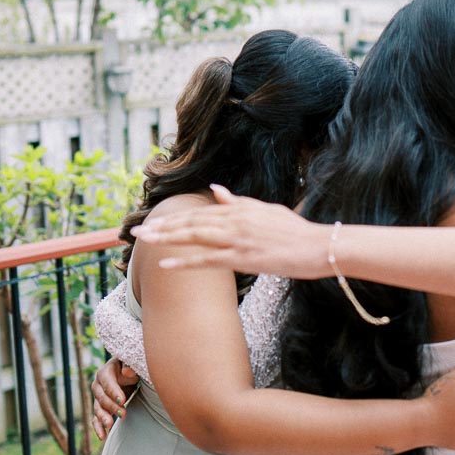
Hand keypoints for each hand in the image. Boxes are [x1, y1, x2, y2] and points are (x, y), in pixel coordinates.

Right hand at [91, 359, 139, 439]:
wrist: (129, 372)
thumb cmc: (132, 366)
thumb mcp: (132, 362)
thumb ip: (129, 365)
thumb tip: (127, 371)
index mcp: (105, 372)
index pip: (107, 382)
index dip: (113, 391)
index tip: (122, 400)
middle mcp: (98, 385)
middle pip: (101, 397)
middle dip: (111, 406)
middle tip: (123, 414)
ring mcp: (98, 398)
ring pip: (98, 409)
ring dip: (103, 418)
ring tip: (110, 426)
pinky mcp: (101, 408)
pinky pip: (96, 419)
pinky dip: (98, 427)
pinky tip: (102, 436)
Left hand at [132, 185, 332, 277]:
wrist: (318, 245)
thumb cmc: (296, 230)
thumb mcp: (267, 209)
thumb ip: (238, 202)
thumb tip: (216, 191)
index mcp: (241, 209)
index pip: (201, 212)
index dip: (175, 217)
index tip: (154, 222)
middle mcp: (236, 221)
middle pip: (191, 222)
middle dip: (162, 226)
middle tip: (136, 232)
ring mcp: (238, 239)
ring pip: (194, 237)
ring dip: (166, 239)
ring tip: (144, 241)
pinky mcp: (243, 258)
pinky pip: (207, 260)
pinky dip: (184, 261)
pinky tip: (165, 263)